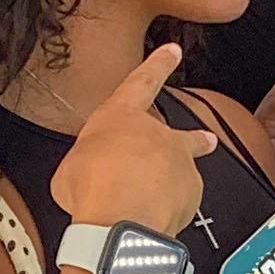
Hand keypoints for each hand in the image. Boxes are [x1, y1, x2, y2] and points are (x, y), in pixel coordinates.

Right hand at [49, 44, 212, 236]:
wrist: (121, 221)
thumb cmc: (93, 189)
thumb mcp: (70, 171)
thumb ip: (87, 166)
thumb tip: (88, 179)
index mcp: (122, 117)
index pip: (143, 81)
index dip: (158, 65)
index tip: (172, 51)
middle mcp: (158, 135)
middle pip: (181, 133)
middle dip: (193, 139)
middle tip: (204, 141)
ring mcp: (180, 164)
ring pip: (183, 173)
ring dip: (172, 187)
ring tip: (152, 204)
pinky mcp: (192, 194)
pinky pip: (181, 204)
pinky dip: (169, 213)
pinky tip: (150, 222)